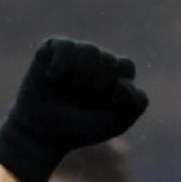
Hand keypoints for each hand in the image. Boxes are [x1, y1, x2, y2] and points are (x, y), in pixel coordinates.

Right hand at [0, 37, 148, 181]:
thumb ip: (136, 103)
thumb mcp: (118, 122)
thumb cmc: (82, 127)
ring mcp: (76, 51)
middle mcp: (97, 59)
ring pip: (90, 51)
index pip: (126, 66)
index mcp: (116, 74)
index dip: (115, 89)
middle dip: (96, 87)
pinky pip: (66, 47)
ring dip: (79, 80)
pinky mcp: (53, 47)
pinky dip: (60, 68)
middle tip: (82, 101)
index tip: (102, 105)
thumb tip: (121, 81)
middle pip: (109, 59)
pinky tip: (52, 79)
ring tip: (68, 91)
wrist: (44, 134)